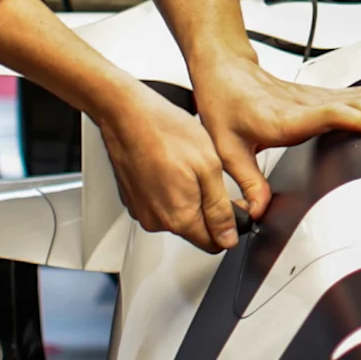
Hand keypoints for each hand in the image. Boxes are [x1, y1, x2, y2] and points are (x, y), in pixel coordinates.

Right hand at [91, 80, 244, 252]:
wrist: (127, 115)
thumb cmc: (166, 132)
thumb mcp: (209, 167)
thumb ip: (220, 208)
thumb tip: (228, 238)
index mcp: (179, 217)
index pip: (213, 244)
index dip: (229, 227)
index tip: (233, 205)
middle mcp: (156, 221)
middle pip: (195, 231)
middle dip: (208, 211)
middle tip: (211, 176)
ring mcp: (142, 210)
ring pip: (177, 216)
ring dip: (189, 198)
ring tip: (187, 166)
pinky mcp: (133, 199)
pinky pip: (160, 204)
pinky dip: (170, 189)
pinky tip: (171, 165)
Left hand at [186, 56, 360, 223]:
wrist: (225, 74)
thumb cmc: (226, 106)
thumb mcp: (228, 150)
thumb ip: (247, 182)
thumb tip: (258, 212)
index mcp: (287, 119)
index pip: (331, 115)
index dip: (360, 120)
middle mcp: (306, 104)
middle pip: (356, 104)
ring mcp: (316, 97)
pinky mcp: (320, 95)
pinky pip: (358, 94)